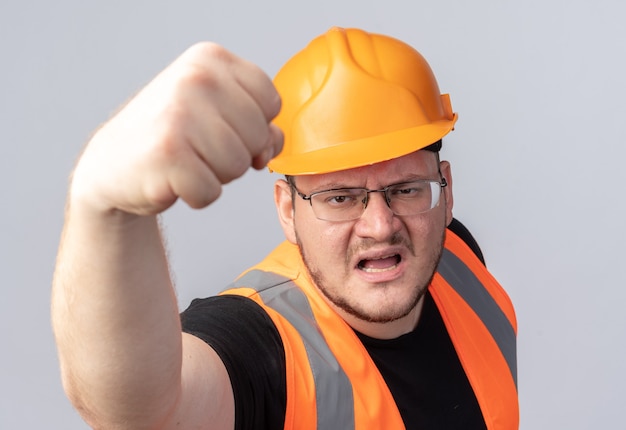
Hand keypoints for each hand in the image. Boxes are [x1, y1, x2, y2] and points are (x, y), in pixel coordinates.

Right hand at [70, 42, 282, 215]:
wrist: (113, 164)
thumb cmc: (172, 137)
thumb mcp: (217, 113)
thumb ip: (257, 122)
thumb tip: (272, 143)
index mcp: (211, 60)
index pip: (271, 102)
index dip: (254, 126)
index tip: (221, 127)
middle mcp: (197, 78)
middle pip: (258, 136)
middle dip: (235, 154)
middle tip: (197, 148)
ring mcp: (180, 114)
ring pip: (238, 166)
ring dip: (216, 176)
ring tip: (185, 162)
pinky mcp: (168, 153)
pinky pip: (211, 191)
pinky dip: (196, 196)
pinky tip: (172, 179)